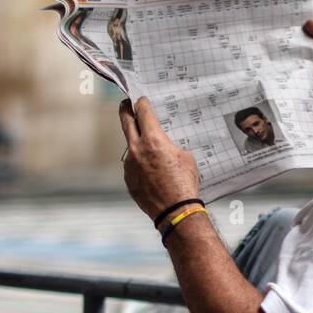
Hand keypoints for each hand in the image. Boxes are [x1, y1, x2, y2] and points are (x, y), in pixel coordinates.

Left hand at [119, 96, 200, 221]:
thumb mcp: (185, 157)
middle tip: (127, 105)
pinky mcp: (128, 179)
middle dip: (126, 110)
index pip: (142, 111)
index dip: (141, 102)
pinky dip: (139, 164)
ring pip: (130, 146)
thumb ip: (170, 145)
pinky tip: (151, 171)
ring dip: (136, 143)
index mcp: (153, 140)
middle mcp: (137, 150)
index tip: (141, 100)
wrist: (176, 212)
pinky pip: (132, 165)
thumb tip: (164, 144)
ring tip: (149, 150)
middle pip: (126, 121)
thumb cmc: (184, 185)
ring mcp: (130, 165)